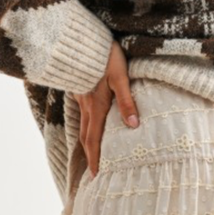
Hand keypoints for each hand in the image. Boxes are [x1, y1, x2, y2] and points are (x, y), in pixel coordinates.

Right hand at [72, 39, 138, 178]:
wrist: (83, 38)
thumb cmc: (106, 56)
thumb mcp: (120, 77)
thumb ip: (126, 101)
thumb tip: (134, 126)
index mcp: (97, 105)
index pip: (94, 139)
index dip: (95, 159)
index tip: (96, 176)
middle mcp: (86, 104)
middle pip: (87, 135)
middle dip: (90, 155)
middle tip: (92, 173)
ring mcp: (81, 95)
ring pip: (83, 123)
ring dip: (87, 141)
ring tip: (91, 153)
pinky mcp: (80, 86)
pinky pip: (82, 110)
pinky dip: (85, 122)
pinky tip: (89, 121)